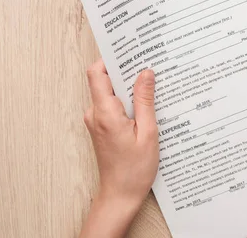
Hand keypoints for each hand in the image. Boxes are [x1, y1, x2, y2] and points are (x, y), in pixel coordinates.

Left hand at [80, 60, 158, 237]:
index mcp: (105, 113)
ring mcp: (96, 121)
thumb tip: (145, 73)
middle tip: (147, 64)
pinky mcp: (101, 127)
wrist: (120, 195)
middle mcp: (95, 115)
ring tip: (151, 85)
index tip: (128, 51)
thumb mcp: (147, 132)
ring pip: (108, 92)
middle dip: (124, 70)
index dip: (110, 59)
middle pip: (103, 80)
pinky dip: (126, 100)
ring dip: (127, 86)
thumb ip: (145, 100)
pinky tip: (145, 105)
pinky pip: (111, 105)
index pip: (97, 74)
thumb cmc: (135, 169)